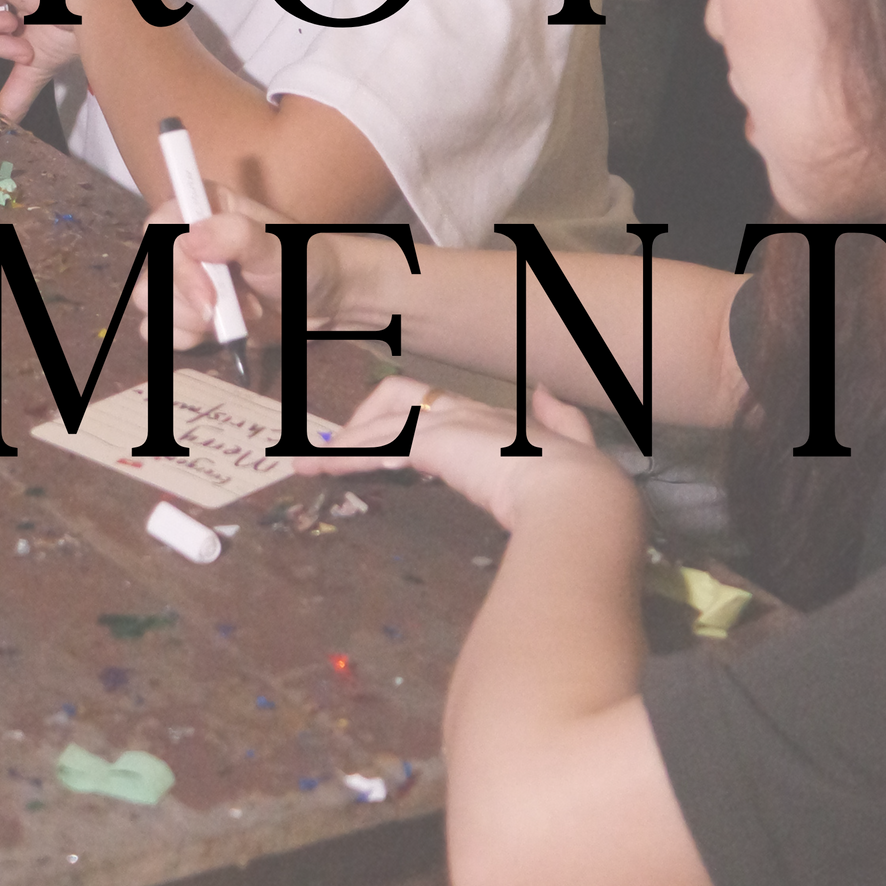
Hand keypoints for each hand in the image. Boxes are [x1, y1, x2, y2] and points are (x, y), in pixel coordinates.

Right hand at [137, 188, 301, 348]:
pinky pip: (156, 328)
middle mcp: (186, 239)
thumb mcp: (278, 246)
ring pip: (149, 299)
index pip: (161, 223)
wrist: (319, 303)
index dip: (177, 260)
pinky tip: (217, 333)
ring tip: (236, 317)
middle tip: (242, 306)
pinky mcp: (184, 310)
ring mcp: (182, 277)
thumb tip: (189, 238)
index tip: (211, 292)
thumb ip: (237, 236)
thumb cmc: (302, 262)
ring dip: (191, 318)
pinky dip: (184, 336)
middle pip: (153, 267)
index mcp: (204, 208)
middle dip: (193, 297)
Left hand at [292, 377, 617, 532]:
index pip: (435, 405)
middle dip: (365, 419)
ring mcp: (447, 423)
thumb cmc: (577, 481)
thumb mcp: (573, 443)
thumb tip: (545, 389)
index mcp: (491, 416)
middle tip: (336, 453)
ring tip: (307, 468)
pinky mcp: (432, 443)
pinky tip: (325, 472)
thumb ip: (560, 417)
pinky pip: (376, 444)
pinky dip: (346, 457)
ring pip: (380, 419)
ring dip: (342, 445)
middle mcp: (464, 411)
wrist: (577, 496)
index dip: (402, 420)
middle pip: (400, 394)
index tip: (380, 446)